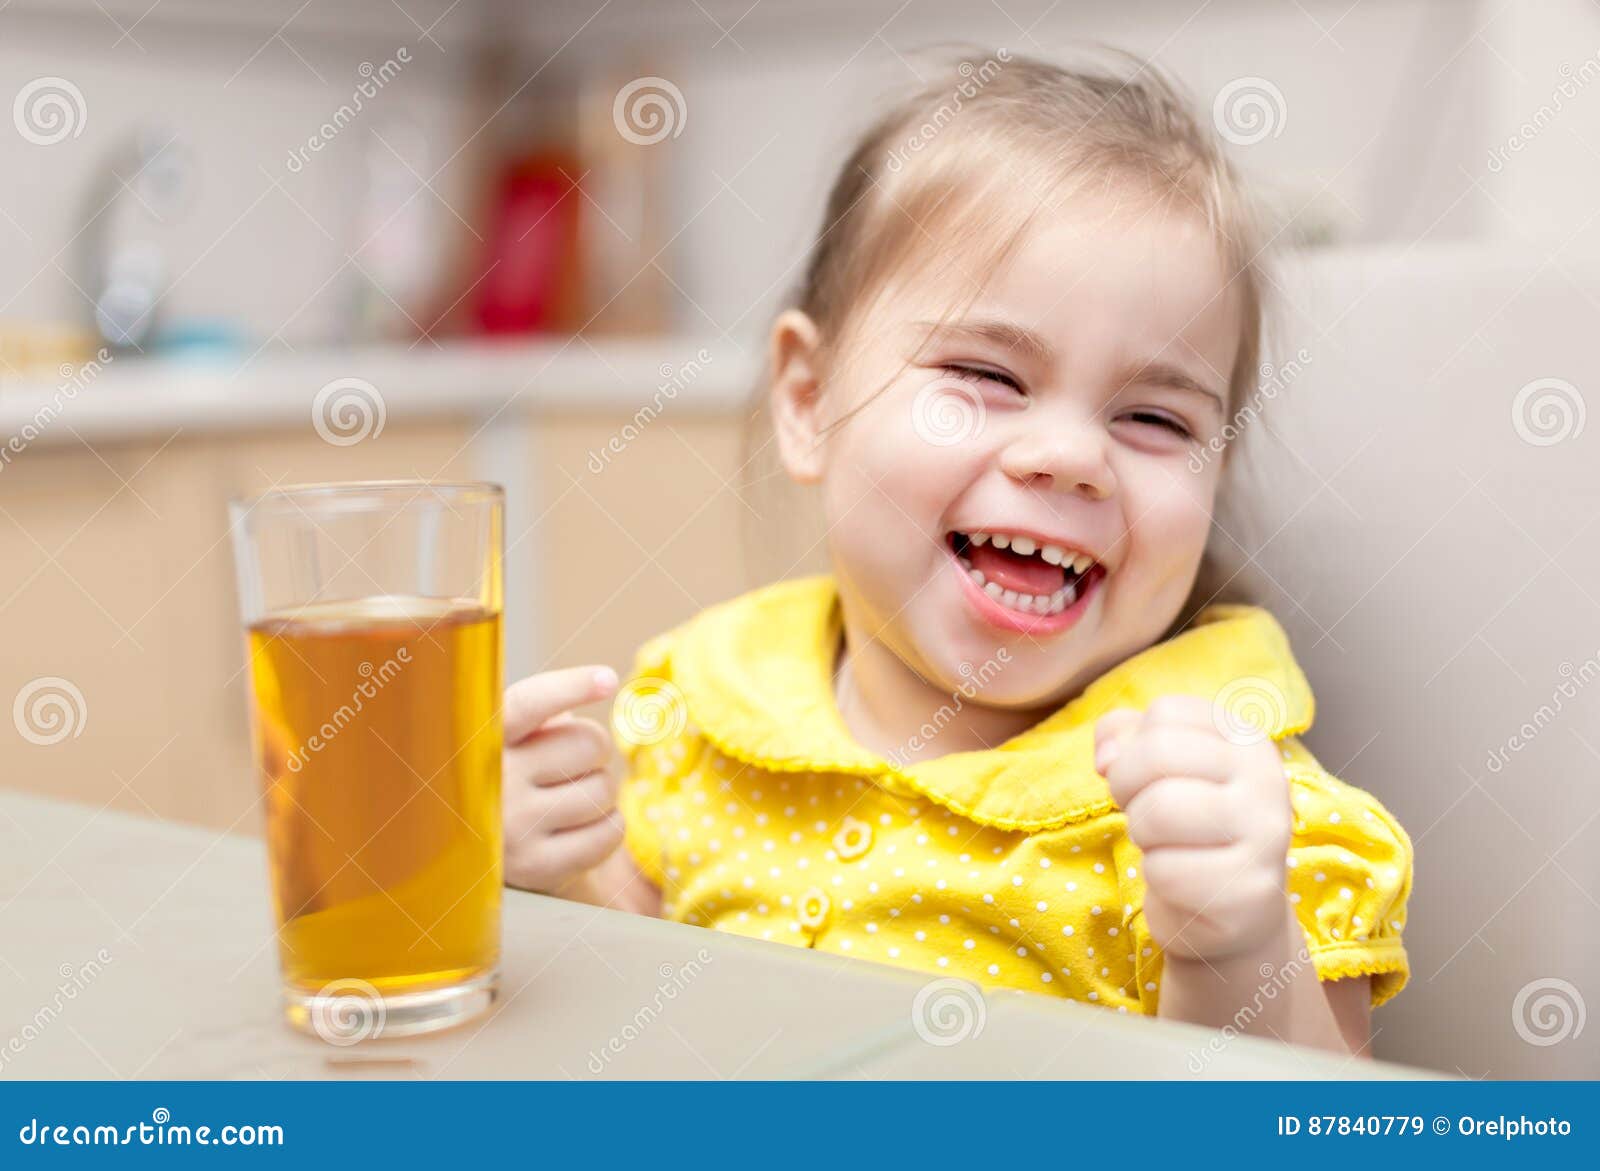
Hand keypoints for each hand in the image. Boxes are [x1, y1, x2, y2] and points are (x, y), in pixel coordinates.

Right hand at [502, 665, 624, 896]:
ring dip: (601, 791)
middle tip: (572, 765)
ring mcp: (512, 828)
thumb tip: (599, 686)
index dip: (568, 688)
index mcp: (481, 736)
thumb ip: (545, 714)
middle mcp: (490, 781)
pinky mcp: (537, 868)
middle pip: (590, 742)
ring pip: (604, 790)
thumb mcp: (510, 738)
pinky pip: (610, 832)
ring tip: (567, 799)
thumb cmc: (508, 775)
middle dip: (594, 751)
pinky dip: (610, 826)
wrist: (475, 853)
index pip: (528, 704)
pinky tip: (579, 828)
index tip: (607, 679)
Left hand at [1095, 695, 1292, 961]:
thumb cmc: (1188, 831)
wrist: (1232, 915)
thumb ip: (1124, 738)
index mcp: (1247, 739)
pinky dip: (1157, 879)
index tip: (1150, 780)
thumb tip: (1107, 757)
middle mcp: (1267, 778)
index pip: (1166, 713)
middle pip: (1157, 752)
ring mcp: (1265, 835)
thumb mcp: (1156, 771)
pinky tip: (1185, 885)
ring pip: (1158, 810)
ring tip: (1167, 847)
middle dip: (1127, 788)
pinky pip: (1164, 870)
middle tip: (1146, 817)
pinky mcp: (1250, 890)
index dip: (1134, 748)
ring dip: (1142, 834)